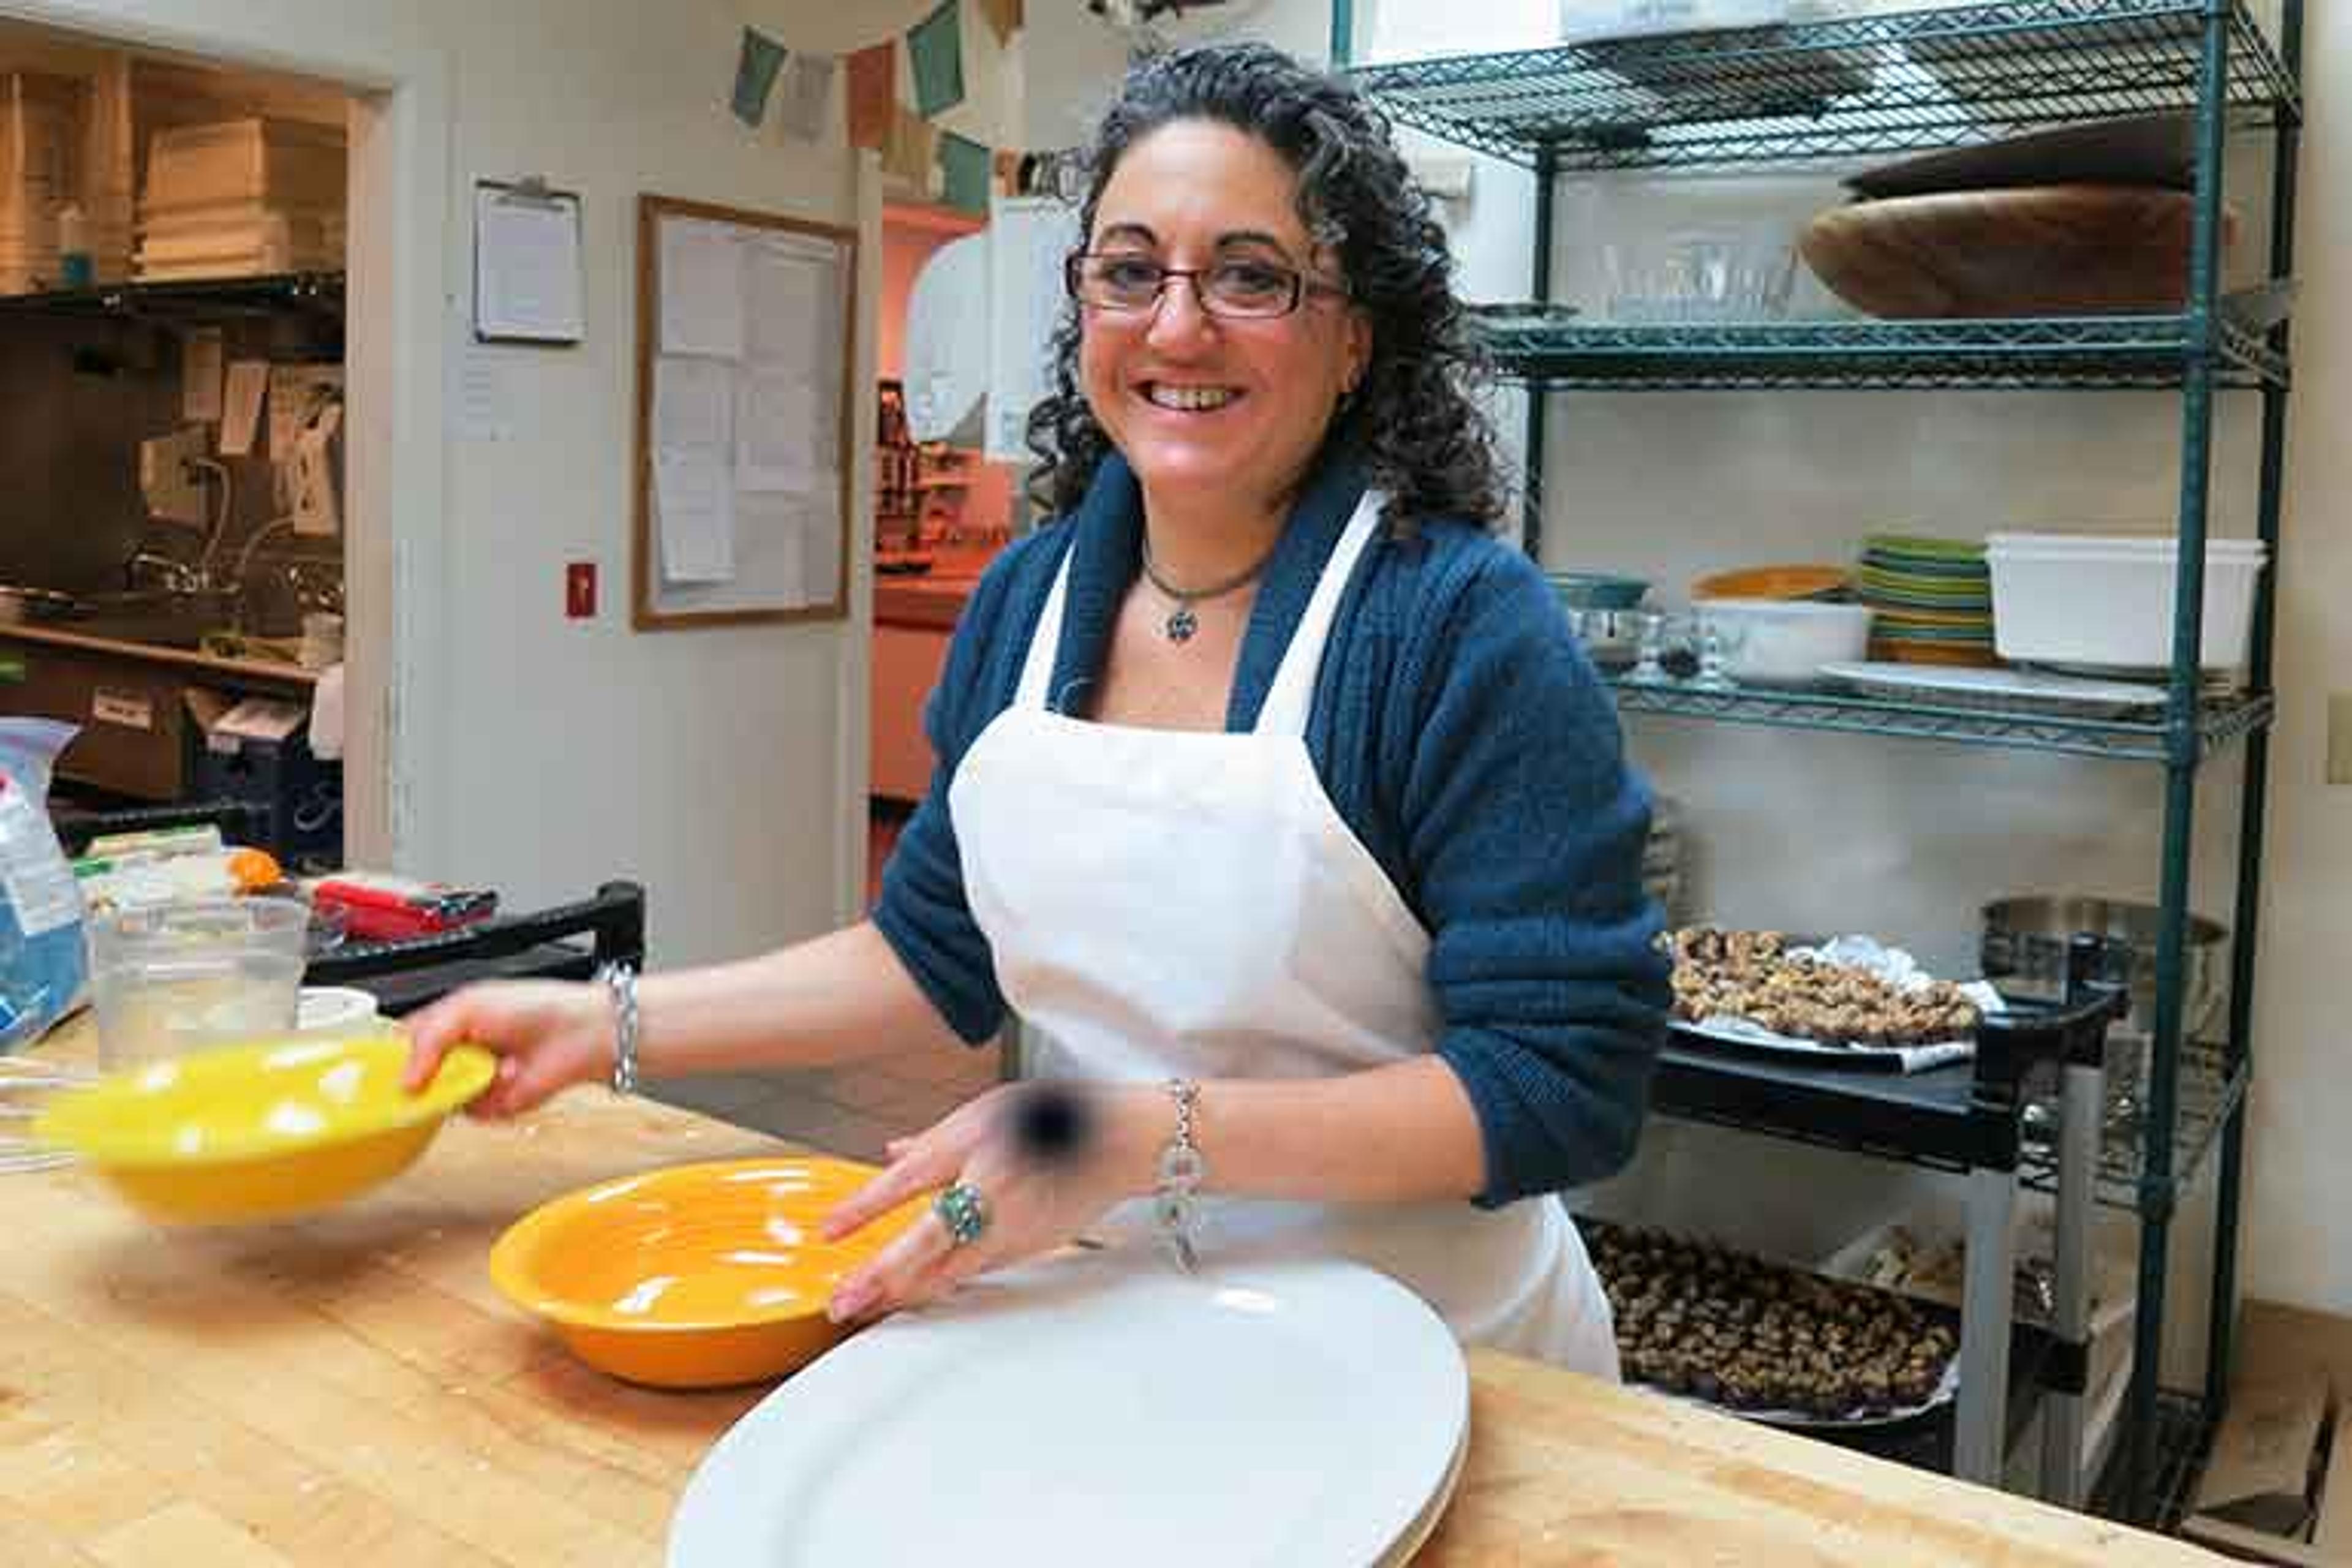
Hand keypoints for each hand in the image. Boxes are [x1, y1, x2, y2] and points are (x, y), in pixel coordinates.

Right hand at [401, 979, 612, 1117]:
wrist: (580, 1033)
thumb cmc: (534, 1006)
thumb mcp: (467, 1007)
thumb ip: (428, 1039)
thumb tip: (406, 1079)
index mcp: (444, 1023)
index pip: (401, 1045)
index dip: (389, 1060)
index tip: (382, 1070)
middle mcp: (456, 1055)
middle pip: (415, 1080)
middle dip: (427, 1078)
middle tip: (445, 1066)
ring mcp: (472, 1081)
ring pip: (442, 1100)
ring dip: (468, 1083)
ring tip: (496, 1061)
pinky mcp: (492, 1105)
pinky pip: (473, 1112)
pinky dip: (491, 1097)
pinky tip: (510, 1075)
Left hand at [819, 1082, 1153, 1324]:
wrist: (1121, 1144)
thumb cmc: (1059, 1119)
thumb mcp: (989, 1110)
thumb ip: (936, 1137)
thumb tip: (892, 1152)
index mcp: (976, 1145)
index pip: (909, 1181)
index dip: (866, 1208)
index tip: (829, 1232)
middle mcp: (991, 1190)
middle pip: (928, 1243)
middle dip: (881, 1276)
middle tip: (841, 1302)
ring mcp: (1011, 1227)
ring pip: (950, 1271)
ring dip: (905, 1292)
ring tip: (865, 1307)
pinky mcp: (1025, 1249)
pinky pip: (973, 1272)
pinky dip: (941, 1286)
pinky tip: (912, 1296)